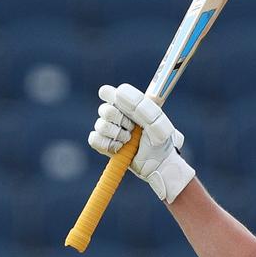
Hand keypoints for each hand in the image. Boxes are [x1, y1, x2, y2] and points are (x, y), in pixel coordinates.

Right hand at [87, 83, 194, 203]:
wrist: (160, 164)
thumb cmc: (162, 141)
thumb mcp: (157, 122)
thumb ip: (141, 105)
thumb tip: (118, 92)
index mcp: (129, 105)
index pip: (109, 92)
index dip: (109, 94)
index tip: (118, 101)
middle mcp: (117, 116)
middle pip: (104, 109)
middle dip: (118, 119)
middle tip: (132, 128)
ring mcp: (110, 131)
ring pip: (100, 125)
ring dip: (116, 134)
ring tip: (129, 140)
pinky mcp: (104, 145)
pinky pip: (94, 139)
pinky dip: (107, 144)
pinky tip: (120, 148)